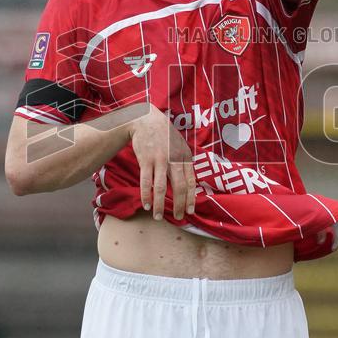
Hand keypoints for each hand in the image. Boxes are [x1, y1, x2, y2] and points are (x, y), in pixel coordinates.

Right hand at [127, 103, 196, 220]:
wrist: (146, 119)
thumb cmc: (164, 134)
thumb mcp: (179, 145)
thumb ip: (183, 162)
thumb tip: (188, 183)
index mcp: (185, 156)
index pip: (190, 181)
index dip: (191, 198)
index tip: (190, 211)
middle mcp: (174, 159)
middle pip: (179, 187)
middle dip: (179, 205)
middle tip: (178, 218)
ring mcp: (160, 160)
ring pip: (162, 187)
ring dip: (161, 204)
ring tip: (158, 216)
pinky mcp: (146, 160)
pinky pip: (147, 182)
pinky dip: (147, 195)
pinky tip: (147, 204)